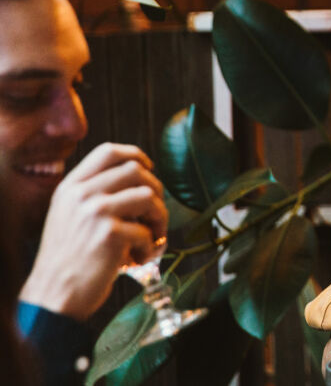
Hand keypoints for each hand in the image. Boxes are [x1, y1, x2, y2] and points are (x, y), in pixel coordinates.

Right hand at [19, 143, 166, 320]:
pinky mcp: (111, 234)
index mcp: (70, 187)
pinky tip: (136, 260)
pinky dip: (150, 248)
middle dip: (157, 190)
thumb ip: (94, 194)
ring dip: (160, 219)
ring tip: (152, 238)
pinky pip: (148, 232)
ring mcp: (95, 212)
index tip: (150, 168)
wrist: (53, 294)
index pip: (108, 152)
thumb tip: (139, 180)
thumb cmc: (69, 259)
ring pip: (149, 196)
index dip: (136, 155)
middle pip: (136, 170)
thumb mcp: (69, 215)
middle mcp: (81, 194)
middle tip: (156, 214)